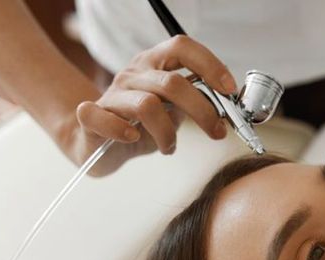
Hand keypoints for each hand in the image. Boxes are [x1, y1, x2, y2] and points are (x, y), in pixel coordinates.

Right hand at [61, 35, 235, 175]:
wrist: (98, 143)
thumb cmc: (142, 125)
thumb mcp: (175, 110)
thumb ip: (199, 103)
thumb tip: (233, 103)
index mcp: (155, 64)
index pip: (182, 47)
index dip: (209, 65)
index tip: (229, 90)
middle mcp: (134, 73)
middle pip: (172, 82)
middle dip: (202, 111)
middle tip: (216, 133)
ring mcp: (112, 93)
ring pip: (147, 106)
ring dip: (167, 133)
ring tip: (170, 147)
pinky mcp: (91, 116)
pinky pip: (105, 118)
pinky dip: (122, 131)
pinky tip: (134, 140)